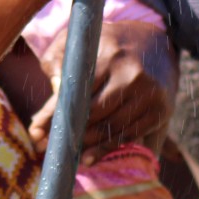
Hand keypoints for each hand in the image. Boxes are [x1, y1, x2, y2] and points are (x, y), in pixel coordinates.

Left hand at [26, 20, 177, 160]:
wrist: (158, 42)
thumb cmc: (110, 43)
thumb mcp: (82, 41)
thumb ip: (59, 62)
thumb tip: (52, 94)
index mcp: (110, 54)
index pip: (77, 91)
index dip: (55, 115)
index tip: (36, 132)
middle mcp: (133, 74)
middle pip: (94, 114)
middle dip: (70, 133)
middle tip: (50, 146)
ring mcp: (150, 94)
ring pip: (112, 129)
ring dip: (88, 145)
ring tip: (68, 155)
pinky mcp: (161, 110)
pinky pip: (130, 135)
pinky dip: (108, 148)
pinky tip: (90, 157)